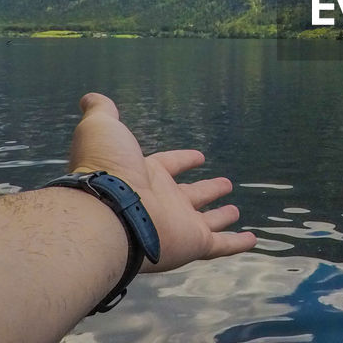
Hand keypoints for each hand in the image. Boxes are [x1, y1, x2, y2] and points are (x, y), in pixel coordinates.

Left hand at [67, 92, 256, 270]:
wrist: (108, 211)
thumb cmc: (106, 168)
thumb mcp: (102, 129)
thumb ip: (101, 112)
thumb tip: (90, 98)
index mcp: (146, 175)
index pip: (169, 165)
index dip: (184, 160)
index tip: (200, 157)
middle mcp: (163, 201)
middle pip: (190, 196)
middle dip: (207, 190)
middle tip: (225, 185)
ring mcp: (179, 225)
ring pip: (206, 222)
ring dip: (221, 217)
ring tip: (235, 211)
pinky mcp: (193, 244)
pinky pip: (220, 245)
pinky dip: (237, 243)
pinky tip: (252, 240)